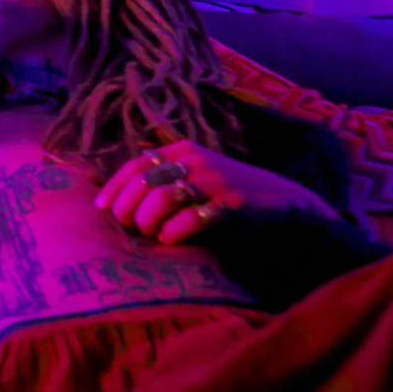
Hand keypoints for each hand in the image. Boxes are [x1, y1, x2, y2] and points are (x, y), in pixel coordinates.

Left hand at [95, 140, 339, 244]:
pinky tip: (171, 240)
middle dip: (128, 209)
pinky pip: (189, 220)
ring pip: (161, 199)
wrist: (290, 209)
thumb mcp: (198, 180)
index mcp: (183, 152)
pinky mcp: (231, 206)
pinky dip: (172, 233)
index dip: (115, 188)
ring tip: (153, 234)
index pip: (135, 165)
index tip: (103, 209)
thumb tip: (116, 198)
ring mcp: (215, 182)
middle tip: (132, 228)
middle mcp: (196, 162)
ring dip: (148, 221)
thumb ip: (165, 182)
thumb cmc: (234, 199)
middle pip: (142, 183)